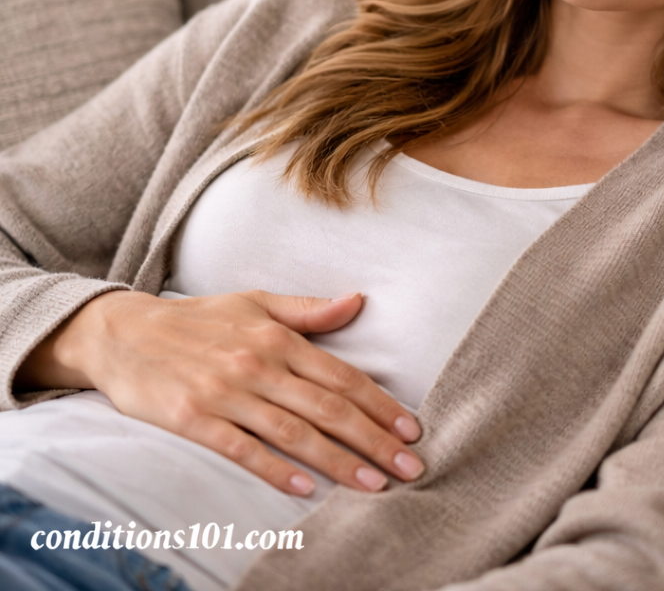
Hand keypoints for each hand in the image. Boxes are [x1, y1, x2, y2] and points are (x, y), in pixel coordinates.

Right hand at [16, 289, 423, 495]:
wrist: (124, 333)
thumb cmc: (199, 319)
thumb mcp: (256, 302)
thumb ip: (308, 310)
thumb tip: (358, 301)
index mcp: (278, 337)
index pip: (341, 376)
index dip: (380, 404)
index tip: (411, 428)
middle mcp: (258, 364)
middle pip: (327, 408)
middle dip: (374, 439)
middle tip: (410, 466)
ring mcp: (225, 393)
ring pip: (293, 433)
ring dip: (338, 461)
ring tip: (374, 483)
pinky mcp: (192, 419)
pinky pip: (241, 449)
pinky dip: (274, 470)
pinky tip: (304, 489)